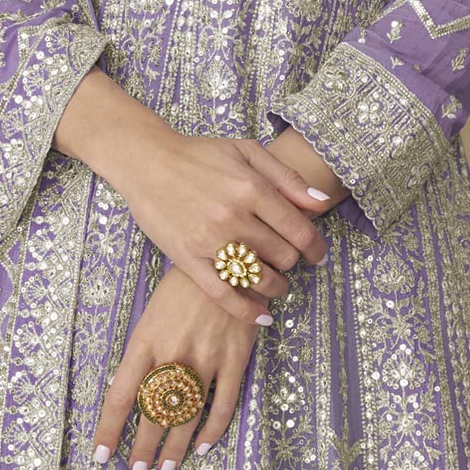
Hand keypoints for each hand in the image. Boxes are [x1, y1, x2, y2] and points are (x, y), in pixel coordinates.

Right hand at [54, 71, 342, 328]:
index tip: (318, 255)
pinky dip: (247, 311)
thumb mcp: (248, 152)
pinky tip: (261, 317)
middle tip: (287, 260)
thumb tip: (322, 204)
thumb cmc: (200, 155)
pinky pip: (223, 294)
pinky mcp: (188, 259)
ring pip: (260, 279)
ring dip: (276, 286)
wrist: (147, 162)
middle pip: (283, 257)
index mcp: (252, 188)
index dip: (316, 248)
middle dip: (293, 262)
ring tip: (276, 283)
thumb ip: (287, 177)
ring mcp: (209, 240)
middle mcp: (234, 216)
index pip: (299, 231)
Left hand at [93, 263, 259, 469]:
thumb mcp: (151, 316)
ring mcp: (206, 359)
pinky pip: (224, 405)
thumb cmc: (181, 288)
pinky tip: (202, 446)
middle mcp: (173, 355)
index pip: (120, 397)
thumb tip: (135, 394)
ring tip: (167, 469)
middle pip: (153, 414)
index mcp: (145, 343)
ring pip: (187, 416)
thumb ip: (143, 355)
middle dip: (143, 448)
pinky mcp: (235, 359)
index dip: (110, 430)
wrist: (227, 259)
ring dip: (175, 448)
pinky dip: (213, 430)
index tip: (102, 455)